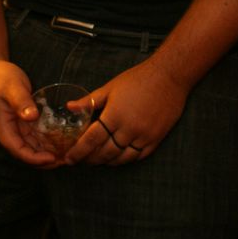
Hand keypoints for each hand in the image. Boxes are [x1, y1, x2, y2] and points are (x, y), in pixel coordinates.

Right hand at [0, 60, 57, 166]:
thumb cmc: (1, 78)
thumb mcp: (12, 87)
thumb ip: (22, 102)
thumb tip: (32, 117)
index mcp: (2, 128)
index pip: (18, 150)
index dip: (35, 158)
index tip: (52, 158)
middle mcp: (8, 131)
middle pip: (26, 152)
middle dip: (43, 159)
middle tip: (64, 159)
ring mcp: (15, 127)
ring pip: (31, 145)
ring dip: (46, 151)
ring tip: (65, 153)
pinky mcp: (21, 121)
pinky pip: (33, 135)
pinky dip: (45, 140)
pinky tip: (59, 141)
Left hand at [63, 57, 188, 166]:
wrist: (168, 76)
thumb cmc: (137, 79)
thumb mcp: (110, 87)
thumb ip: (89, 101)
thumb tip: (69, 107)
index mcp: (114, 115)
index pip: (91, 139)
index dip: (78, 152)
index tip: (68, 159)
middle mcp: (128, 129)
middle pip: (105, 152)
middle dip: (90, 159)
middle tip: (81, 160)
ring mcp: (143, 136)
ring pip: (121, 158)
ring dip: (107, 161)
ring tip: (97, 160)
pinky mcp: (156, 139)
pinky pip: (138, 156)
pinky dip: (125, 159)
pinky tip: (117, 157)